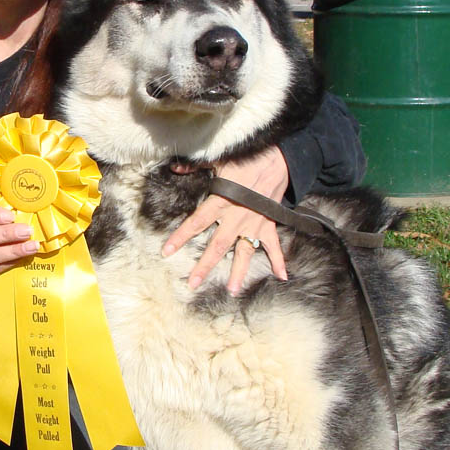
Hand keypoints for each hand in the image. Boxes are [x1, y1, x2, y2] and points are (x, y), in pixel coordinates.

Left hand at [162, 146, 289, 294]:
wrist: (278, 159)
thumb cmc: (247, 159)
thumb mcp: (219, 160)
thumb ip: (195, 166)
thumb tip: (174, 167)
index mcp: (220, 202)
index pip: (196, 223)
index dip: (180, 237)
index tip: (167, 251)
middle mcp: (235, 218)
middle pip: (217, 246)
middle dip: (204, 266)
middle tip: (193, 284)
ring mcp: (253, 224)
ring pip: (243, 253)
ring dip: (238, 272)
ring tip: (232, 290)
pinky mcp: (268, 224)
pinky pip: (273, 245)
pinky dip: (279, 260)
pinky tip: (281, 276)